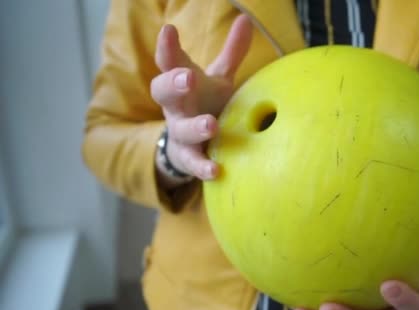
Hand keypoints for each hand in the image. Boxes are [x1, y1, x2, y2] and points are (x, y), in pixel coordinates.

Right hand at [151, 15, 252, 185]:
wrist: (189, 146)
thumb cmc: (205, 103)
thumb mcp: (218, 78)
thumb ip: (231, 52)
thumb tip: (245, 19)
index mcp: (180, 82)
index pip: (170, 61)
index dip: (167, 47)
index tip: (168, 30)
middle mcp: (176, 106)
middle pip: (164, 92)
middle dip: (173, 83)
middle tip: (187, 77)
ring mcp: (180, 133)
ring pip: (180, 129)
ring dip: (194, 127)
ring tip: (210, 125)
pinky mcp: (188, 158)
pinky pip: (193, 162)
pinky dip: (203, 167)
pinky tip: (216, 170)